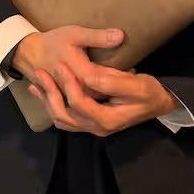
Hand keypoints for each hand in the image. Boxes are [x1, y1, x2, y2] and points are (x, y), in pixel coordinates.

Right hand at [11, 25, 125, 93]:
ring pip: (94, 104)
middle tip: (132, 79)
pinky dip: (96, 102)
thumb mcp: (74, 34)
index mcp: (81, 73)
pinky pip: (84, 108)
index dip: (120, 77)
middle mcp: (78, 90)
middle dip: (116, 89)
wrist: (29, 54)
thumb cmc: (53, 42)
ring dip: (108, 97)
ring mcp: (72, 98)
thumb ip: (97, 37)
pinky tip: (106, 97)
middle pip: (103, 95)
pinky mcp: (69, 102)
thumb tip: (121, 36)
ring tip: (120, 89)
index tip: (133, 71)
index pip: (107, 81)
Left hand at [29, 63, 178, 135]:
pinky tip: (41, 91)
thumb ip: (112, 82)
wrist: (157, 101)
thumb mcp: (137, 84)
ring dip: (46, 101)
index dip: (69, 85)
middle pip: (65, 115)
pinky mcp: (89, 122)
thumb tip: (90, 78)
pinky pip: (64, 118)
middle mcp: (98, 128)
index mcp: (108, 120)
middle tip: (40, 72)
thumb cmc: (149, 92)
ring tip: (36, 82)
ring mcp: (92, 127)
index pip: (80, 105)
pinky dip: (50, 105)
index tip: (62, 65)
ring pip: (61, 119)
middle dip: (50, 93)